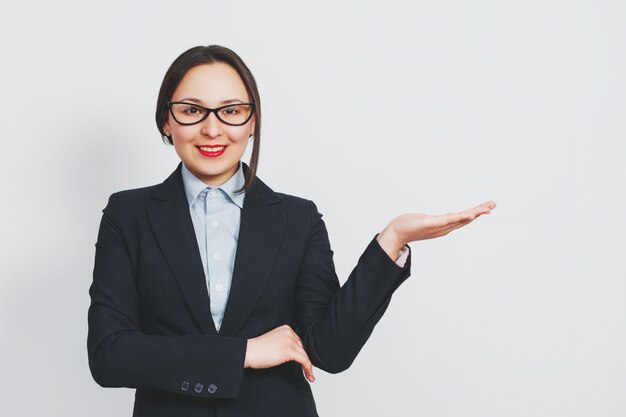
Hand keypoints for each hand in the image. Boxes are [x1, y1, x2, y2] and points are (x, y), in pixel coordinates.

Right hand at [244, 324, 315, 382]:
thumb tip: (296, 354)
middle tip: (308, 370)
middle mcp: (289, 332)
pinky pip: (304, 360)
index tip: (304, 362)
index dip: (302, 353)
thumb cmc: (258, 350)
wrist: (248, 352)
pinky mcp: (288, 350)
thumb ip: (285, 342)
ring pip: (305, 355)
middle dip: (305, 359)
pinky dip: (308, 368)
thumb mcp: (275, 341)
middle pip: (302, 348)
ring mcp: (289, 341)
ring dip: (308, 366)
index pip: (299, 342)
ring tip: (310, 376)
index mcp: (286, 328)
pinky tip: (309, 375)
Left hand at [377, 200, 496, 258]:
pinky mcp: (432, 223)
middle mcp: (444, 228)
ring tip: (487, 208)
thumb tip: (434, 219)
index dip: (476, 213)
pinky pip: (449, 220)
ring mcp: (439, 226)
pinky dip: (461, 217)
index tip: (487, 207)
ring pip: (461, 219)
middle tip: (494, 204)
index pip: (463, 219)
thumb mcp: (424, 221)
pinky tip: (470, 214)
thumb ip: (432, 221)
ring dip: (475, 213)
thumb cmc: (408, 226)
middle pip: (466, 219)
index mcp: (444, 226)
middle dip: (481, 211)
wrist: (395, 233)